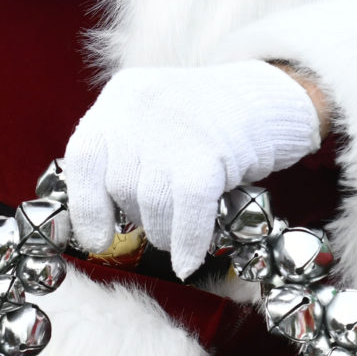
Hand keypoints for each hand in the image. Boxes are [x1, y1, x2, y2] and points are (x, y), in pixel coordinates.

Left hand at [62, 62, 325, 277]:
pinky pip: (187, 212)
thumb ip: (128, 155)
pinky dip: (187, 242)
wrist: (273, 99)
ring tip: (183, 230)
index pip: (83, 156)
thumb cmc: (213, 123)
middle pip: (120, 186)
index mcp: (123, 95)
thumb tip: (102, 220)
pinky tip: (189, 260)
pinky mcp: (207, 154)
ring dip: (165, 232)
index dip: (86, 205)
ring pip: (150, 205)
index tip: (99, 237)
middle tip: (165, 219)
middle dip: (139, 216)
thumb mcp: (158, 120)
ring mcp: (174, 128)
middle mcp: (140, 106)